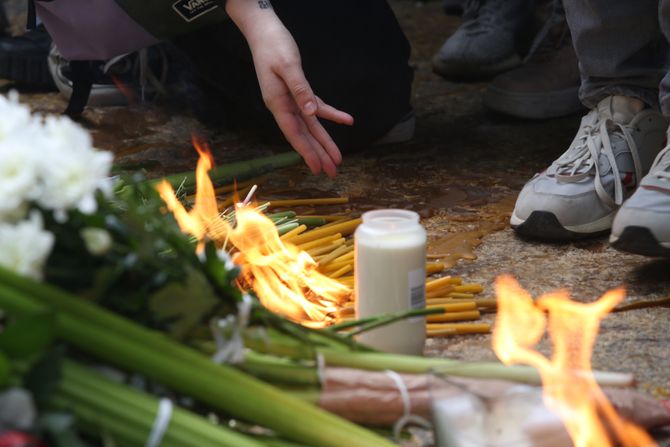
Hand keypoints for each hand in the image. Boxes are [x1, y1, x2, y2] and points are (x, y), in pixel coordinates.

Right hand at [226, 0, 352, 176]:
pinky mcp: (298, 91)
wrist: (264, 31)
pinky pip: (317, 107)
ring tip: (337, 158)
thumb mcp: (288, 65)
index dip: (307, 152)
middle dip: (318, 154)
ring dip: (324, 141)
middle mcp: (283, 106)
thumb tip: (311, 112)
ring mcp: (290, 100)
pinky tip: (347, 120)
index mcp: (277, 103)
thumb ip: (300, 89)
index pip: (294, 133)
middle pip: (304, 135)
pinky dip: (331, 114)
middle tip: (332, 172)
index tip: (317, 168)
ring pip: (311, 125)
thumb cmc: (274, 46)